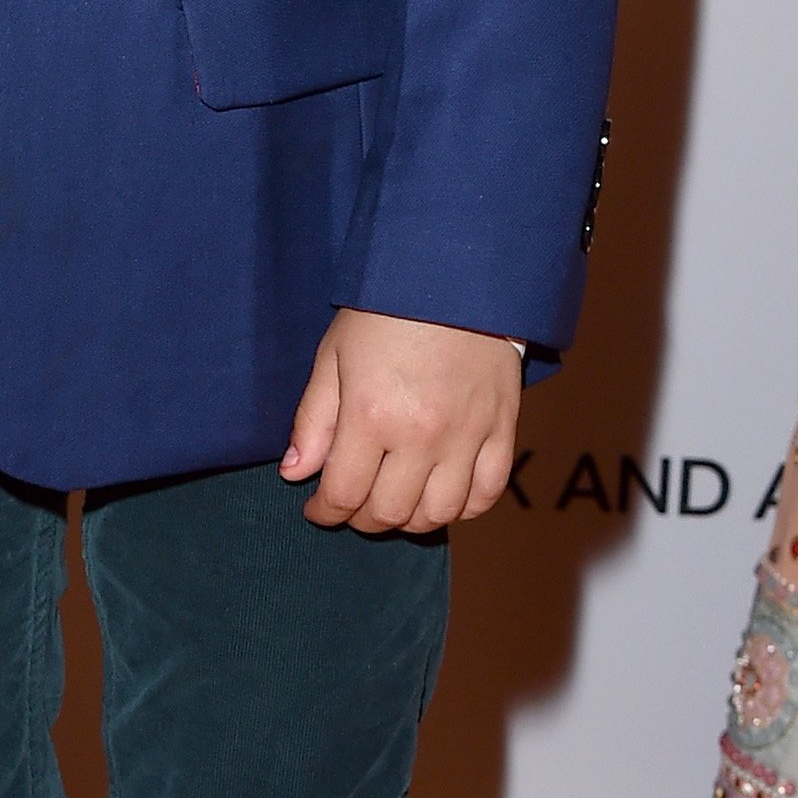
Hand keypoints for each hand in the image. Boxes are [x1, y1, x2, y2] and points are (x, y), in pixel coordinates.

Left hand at [283, 309, 521, 531]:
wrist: (454, 277)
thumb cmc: (385, 312)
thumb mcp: (333, 357)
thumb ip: (313, 421)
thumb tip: (294, 474)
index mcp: (372, 416)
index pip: (344, 494)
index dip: (324, 512)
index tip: (317, 508)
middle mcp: (421, 435)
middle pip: (390, 512)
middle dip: (361, 519)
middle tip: (352, 503)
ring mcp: (467, 436)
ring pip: (439, 513)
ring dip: (410, 521)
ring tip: (394, 502)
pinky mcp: (502, 428)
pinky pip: (487, 493)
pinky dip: (463, 508)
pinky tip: (441, 497)